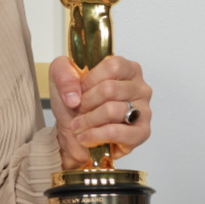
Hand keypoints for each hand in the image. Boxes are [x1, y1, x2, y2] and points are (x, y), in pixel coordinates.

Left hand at [48, 55, 152, 170]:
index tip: (79, 90)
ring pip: (112, 110)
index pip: (113, 66)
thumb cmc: (74, 102)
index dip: (89, 80)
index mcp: (126, 68)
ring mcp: (144, 110)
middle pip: (110, 89)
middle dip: (86, 102)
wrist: (72, 131)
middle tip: (77, 109)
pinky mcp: (141, 132)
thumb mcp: (60, 77)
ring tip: (78, 125)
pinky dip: (95, 135)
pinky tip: (85, 137)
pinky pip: (117, 132)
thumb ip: (63, 74)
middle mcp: (139, 87)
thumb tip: (73, 96)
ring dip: (87, 120)